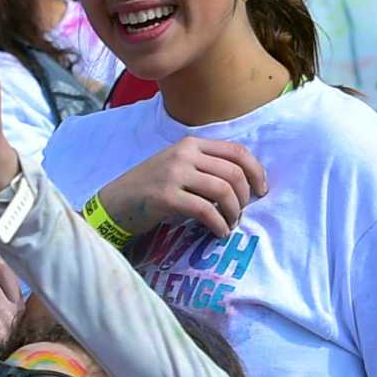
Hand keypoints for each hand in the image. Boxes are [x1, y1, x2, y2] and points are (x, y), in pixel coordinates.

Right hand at [94, 138, 266, 241]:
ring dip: (234, 213)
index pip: (237, 151)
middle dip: (244, 198)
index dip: (256, 172)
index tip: (260, 192)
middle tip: (241, 214)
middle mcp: (184, 154)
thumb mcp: (179, 167)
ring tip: (230, 225)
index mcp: (191, 143)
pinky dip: (219, 224)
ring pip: (223, 190)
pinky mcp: (166, 196)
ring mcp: (174, 174)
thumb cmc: (151, 188)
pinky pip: (205, 210)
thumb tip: (244, 185)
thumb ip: (206, 167)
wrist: (116, 202)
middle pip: (233, 172)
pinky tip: (219, 232)